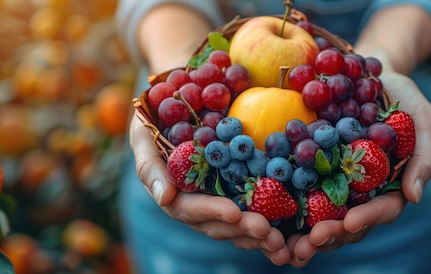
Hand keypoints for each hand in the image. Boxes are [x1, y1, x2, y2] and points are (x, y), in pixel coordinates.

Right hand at [128, 112, 292, 264]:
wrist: (175, 102)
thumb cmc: (153, 119)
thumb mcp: (143, 136)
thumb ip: (150, 167)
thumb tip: (165, 199)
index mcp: (173, 195)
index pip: (190, 210)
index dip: (211, 212)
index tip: (234, 212)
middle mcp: (196, 203)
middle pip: (218, 224)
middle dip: (241, 229)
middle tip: (266, 231)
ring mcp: (218, 199)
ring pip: (237, 224)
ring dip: (257, 234)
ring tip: (279, 240)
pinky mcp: (239, 190)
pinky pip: (254, 209)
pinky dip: (270, 220)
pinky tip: (287, 231)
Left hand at [286, 70, 430, 266]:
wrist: (369, 72)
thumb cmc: (404, 98)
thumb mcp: (423, 120)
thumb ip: (424, 157)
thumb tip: (414, 197)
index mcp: (391, 185)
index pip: (383, 210)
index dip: (368, 218)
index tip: (350, 222)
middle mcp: (363, 189)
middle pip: (349, 221)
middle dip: (332, 233)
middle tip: (313, 239)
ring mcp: (336, 180)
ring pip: (323, 214)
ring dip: (307, 232)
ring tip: (290, 243)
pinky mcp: (313, 166)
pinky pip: (300, 186)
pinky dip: (286, 203)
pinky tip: (268, 211)